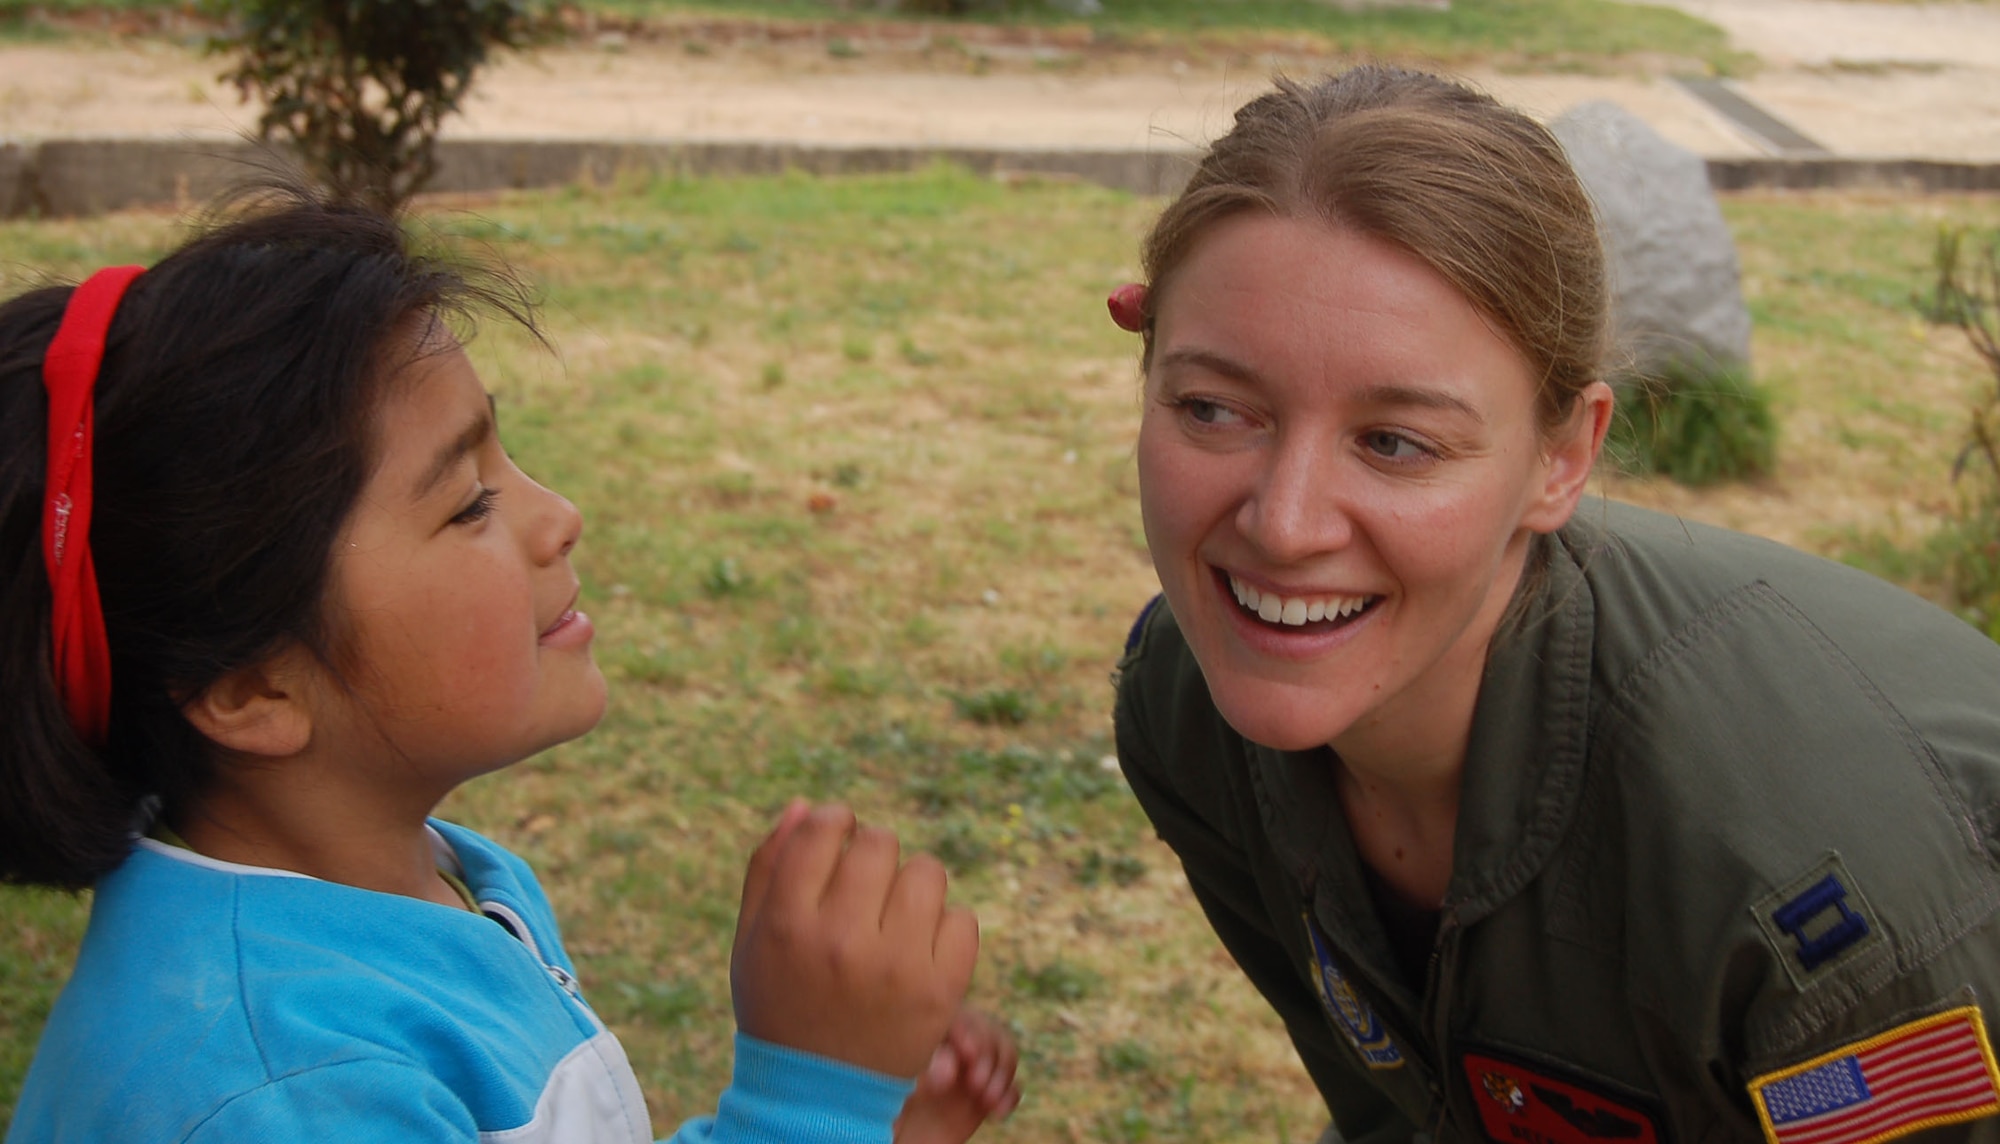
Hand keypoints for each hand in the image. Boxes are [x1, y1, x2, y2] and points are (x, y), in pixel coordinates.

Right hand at [731, 801, 979, 1077]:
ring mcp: (895, 966)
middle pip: (880, 842)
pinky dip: (945, 930)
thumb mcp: (753, 939)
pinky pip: (963, 919)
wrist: (817, 1097)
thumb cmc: (781, 1003)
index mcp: (788, 923)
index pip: (824, 827)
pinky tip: (919, 952)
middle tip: (867, 889)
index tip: (839, 843)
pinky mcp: (940, 992)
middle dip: (875, 855)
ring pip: (927, 872)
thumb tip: (808, 805)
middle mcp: (841, 940)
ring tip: (895, 919)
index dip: (836, 823)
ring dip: (913, 887)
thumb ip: (770, 867)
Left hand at [894, 1009, 1021, 1143]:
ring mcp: (968, 1069)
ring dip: (1000, 1075)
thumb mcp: (894, 1084)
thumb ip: (923, 1070)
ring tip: (984, 1098)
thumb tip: (949, 1074)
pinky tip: (996, 1113)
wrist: (890, 1137)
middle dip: (986, 1055)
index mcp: (926, 1030)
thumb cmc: (878, 1107)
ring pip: (1003, 1052)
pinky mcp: (982, 1096)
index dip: (967, 1030)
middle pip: (986, 1030)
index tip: (965, 1051)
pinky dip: (1008, 1096)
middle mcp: (951, 1045)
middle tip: (974, 1082)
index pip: (955, 1015)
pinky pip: (1010, 1087)